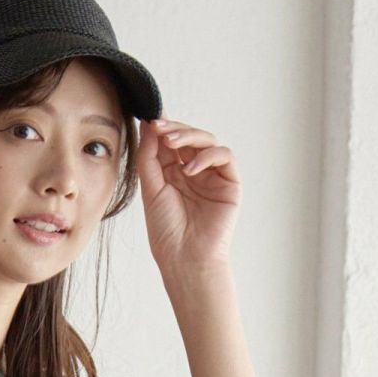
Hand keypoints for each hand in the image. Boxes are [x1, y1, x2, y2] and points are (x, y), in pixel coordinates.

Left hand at [135, 116, 241, 276]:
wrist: (185, 258)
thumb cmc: (166, 231)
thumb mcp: (151, 189)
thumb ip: (149, 157)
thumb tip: (148, 125)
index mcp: (173, 174)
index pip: (170, 142)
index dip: (163, 128)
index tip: (150, 119)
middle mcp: (193, 172)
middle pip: (189, 137)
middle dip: (175, 128)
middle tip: (160, 128)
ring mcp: (212, 176)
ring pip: (207, 140)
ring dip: (189, 136)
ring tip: (173, 143)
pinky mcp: (229, 182)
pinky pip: (224, 155)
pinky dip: (207, 156)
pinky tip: (190, 169)